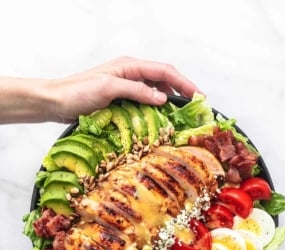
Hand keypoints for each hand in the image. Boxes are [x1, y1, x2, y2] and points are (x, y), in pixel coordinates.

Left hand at [48, 55, 199, 121]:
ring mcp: (126, 87)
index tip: (198, 96)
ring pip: (154, 92)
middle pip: (163, 80)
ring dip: (168, 101)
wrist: (56, 101)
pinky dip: (154, 109)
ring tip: (179, 115)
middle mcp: (130, 74)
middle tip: (193, 108)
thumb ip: (136, 91)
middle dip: (180, 91)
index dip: (184, 82)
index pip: (164, 71)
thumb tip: (162, 98)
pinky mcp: (121, 99)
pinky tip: (159, 119)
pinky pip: (144, 102)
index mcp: (130, 66)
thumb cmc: (78, 92)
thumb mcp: (109, 88)